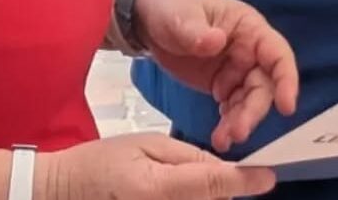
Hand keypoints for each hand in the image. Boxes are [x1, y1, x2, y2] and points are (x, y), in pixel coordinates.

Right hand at [38, 133, 275, 199]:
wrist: (68, 192)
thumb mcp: (144, 142)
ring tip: (183, 175)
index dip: (245, 181)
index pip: (215, 184)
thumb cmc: (102, 163)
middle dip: (225, 187)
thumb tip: (221, 166)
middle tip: (232, 171)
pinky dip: (195, 198)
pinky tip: (184, 188)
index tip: (269, 175)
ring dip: (209, 194)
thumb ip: (186, 156)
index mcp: (160, 188)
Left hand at [133, 0, 298, 152]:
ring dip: (241, 121)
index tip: (287, 107)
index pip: (277, 53)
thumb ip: (197, 31)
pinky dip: (228, 124)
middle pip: (264, 85)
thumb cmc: (171, 5)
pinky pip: (232, 108)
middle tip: (238, 131)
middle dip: (254, 110)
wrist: (145, 18)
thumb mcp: (180, 15)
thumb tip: (217, 41)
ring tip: (223, 140)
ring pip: (249, 101)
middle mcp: (248, 50)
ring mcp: (235, 70)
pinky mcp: (221, 86)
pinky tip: (218, 137)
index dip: (287, 79)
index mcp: (247, 27)